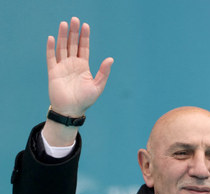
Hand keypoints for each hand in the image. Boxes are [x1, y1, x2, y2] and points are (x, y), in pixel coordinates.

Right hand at [43, 17, 112, 145]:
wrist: (71, 110)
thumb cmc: (85, 100)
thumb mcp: (98, 86)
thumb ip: (103, 72)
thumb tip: (110, 59)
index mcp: (83, 66)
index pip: (84, 48)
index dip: (85, 37)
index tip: (85, 25)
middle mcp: (72, 64)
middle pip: (73, 44)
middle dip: (74, 32)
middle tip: (74, 19)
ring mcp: (62, 67)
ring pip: (62, 47)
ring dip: (63, 36)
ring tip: (64, 24)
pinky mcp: (53, 72)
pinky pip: (51, 57)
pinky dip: (51, 48)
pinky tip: (52, 38)